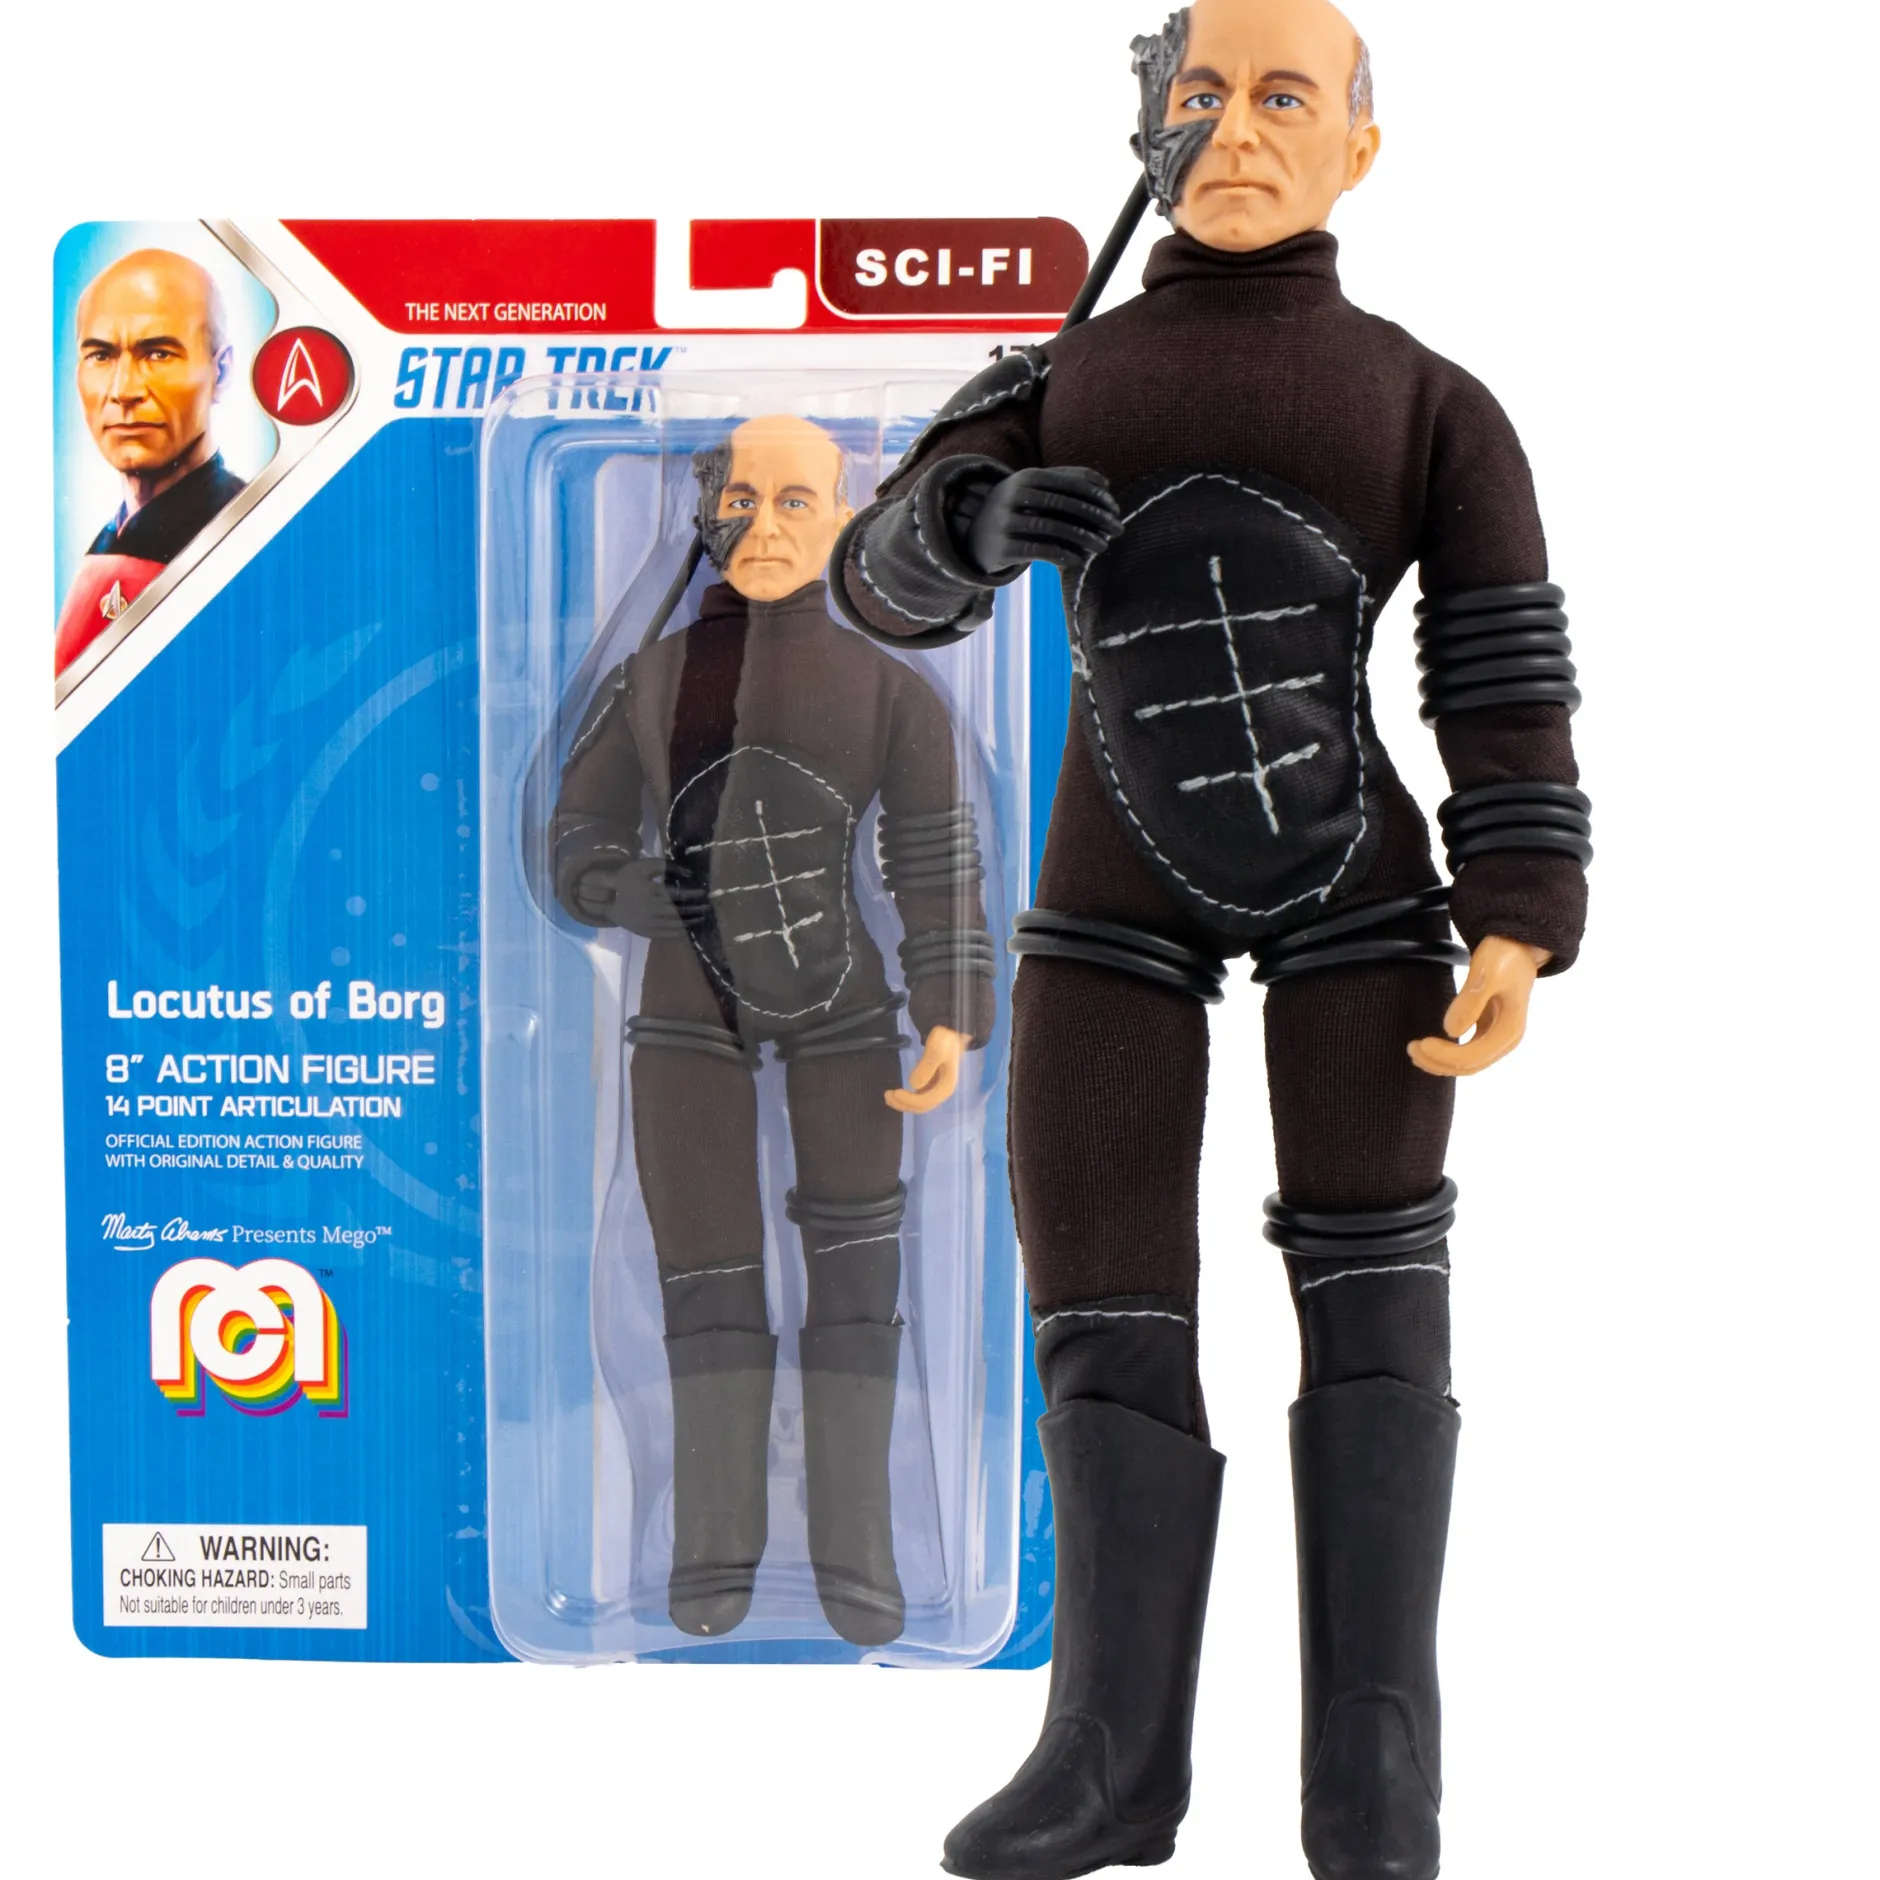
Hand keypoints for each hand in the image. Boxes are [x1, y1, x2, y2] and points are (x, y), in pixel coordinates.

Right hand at [571, 856, 700, 940]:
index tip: (704, 893)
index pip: (679, 896)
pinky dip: (679, 933)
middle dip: (696, 910)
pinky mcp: (646, 932)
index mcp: (653, 893)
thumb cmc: (627, 878)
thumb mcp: (644, 866)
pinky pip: (667, 935)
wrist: (607, 899)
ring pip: (675, 925)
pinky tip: (687, 929)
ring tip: (701, 918)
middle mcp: (653, 910)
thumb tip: (689, 873)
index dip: (694, 895)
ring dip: (690, 922)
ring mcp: (650, 923)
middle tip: (707, 907)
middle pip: (680, 912)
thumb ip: (667, 866)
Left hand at [885, 1026, 968, 1113]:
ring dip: (903, 1103)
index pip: (926, 1102)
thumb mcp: (937, 1049)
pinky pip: (918, 1098)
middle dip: (903, 1104)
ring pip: (919, 1104)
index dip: (910, 1100)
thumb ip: (927, 1066)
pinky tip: (897, 1094)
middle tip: (887, 1095)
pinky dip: (907, 1099)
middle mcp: (941, 1092)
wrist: (951, 1035)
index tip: (896, 1092)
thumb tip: (914, 1085)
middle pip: (922, 1107)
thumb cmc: (945, 1041)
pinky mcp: (930, 1085)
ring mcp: (936, 1090)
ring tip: (888, 1096)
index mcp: (945, 1087)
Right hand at [951, 467, 1123, 578]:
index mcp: (1027, 477)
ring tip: (1102, 547)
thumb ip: (1067, 481)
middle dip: (1096, 518)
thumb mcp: (1035, 490)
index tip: (1116, 510)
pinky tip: (1077, 560)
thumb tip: (1104, 483)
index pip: (1070, 483)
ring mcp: (1005, 521)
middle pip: (1063, 504)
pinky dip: (1061, 554)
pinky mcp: (1002, 547)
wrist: (974, 536)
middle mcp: (1013, 495)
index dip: (1096, 496)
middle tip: (1118, 530)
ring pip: (1052, 528)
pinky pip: (1037, 550)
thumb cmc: (1016, 510)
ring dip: (1083, 538)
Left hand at [1407, 937, 1550, 1077]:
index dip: (1445, 1055)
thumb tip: (1452, 1031)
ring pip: (1466, 1064)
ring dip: (1439, 1062)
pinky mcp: (1486, 1032)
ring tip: (1413, 1051)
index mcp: (1509, 1030)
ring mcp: (1496, 1038)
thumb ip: (1470, 1001)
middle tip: (1411, 1047)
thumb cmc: (1504, 955)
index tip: (1422, 1042)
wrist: (1517, 946)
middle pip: (1469, 1066)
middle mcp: (1505, 1040)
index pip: (1473, 1057)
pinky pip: (1466, 1053)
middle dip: (1438, 1062)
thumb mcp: (1488, 972)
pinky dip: (1445, 1056)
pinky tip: (1427, 1050)